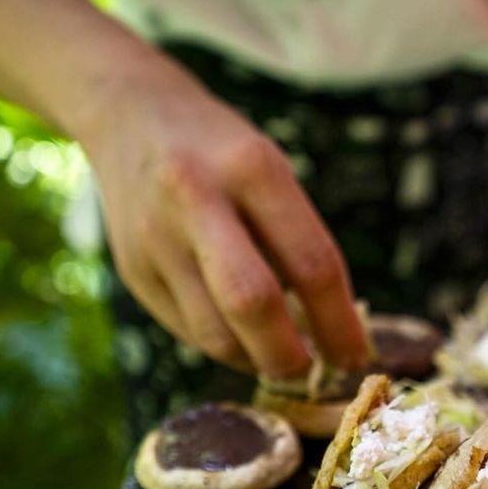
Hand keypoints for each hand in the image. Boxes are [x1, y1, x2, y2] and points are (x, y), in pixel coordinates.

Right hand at [80, 54, 366, 380]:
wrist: (132, 116)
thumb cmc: (224, 151)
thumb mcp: (270, 169)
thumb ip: (296, 238)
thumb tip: (334, 328)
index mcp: (252, 167)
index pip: (311, 262)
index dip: (340, 322)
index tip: (356, 355)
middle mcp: (197, 199)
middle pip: (252, 303)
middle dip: (290, 354)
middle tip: (313, 372)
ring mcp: (155, 237)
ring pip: (214, 332)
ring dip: (255, 360)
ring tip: (279, 358)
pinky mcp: (131, 270)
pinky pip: (186, 330)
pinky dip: (223, 346)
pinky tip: (241, 338)